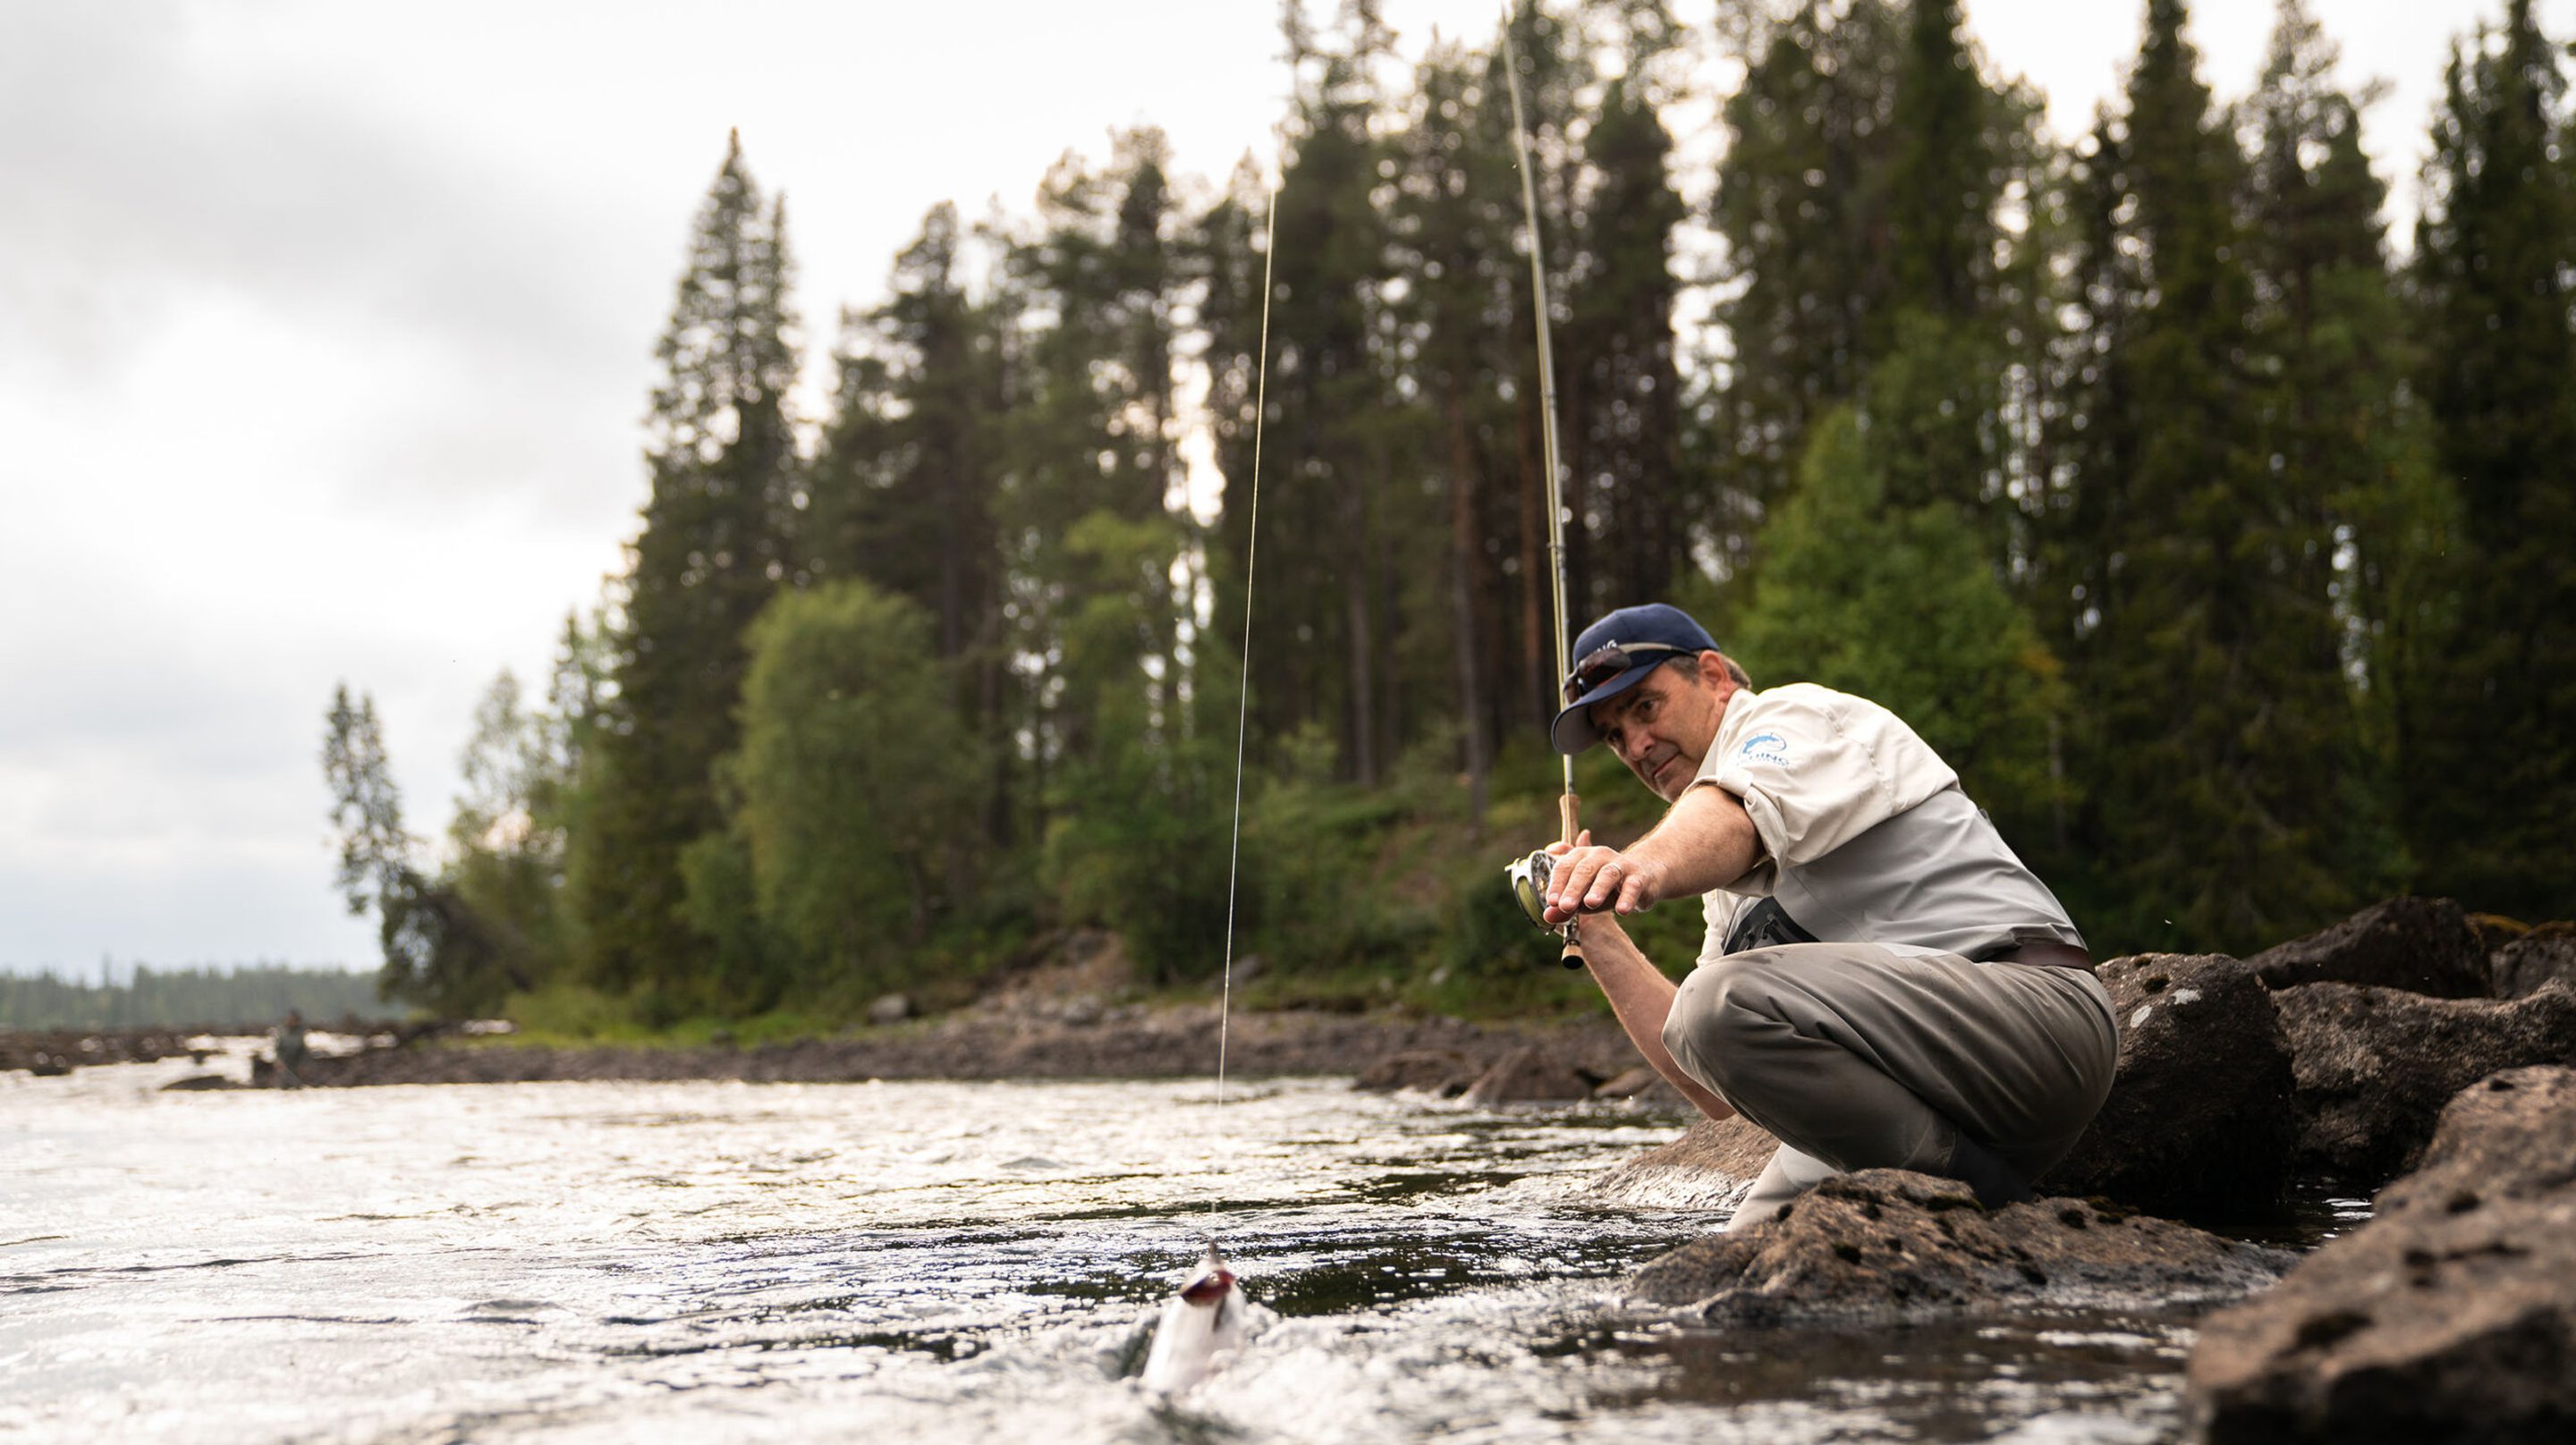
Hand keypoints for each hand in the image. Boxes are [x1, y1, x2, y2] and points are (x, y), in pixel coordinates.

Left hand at [1541, 831, 1667, 922]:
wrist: (1643, 877)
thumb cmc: (1605, 888)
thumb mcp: (1582, 898)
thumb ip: (1564, 907)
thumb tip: (1547, 916)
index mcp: (1580, 857)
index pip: (1564, 867)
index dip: (1556, 884)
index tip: (1551, 901)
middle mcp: (1599, 856)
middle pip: (1583, 870)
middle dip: (1573, 888)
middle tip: (1564, 906)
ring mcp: (1620, 865)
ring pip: (1607, 875)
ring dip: (1598, 889)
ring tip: (1590, 904)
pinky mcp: (1639, 877)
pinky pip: (1632, 886)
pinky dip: (1627, 898)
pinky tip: (1622, 911)